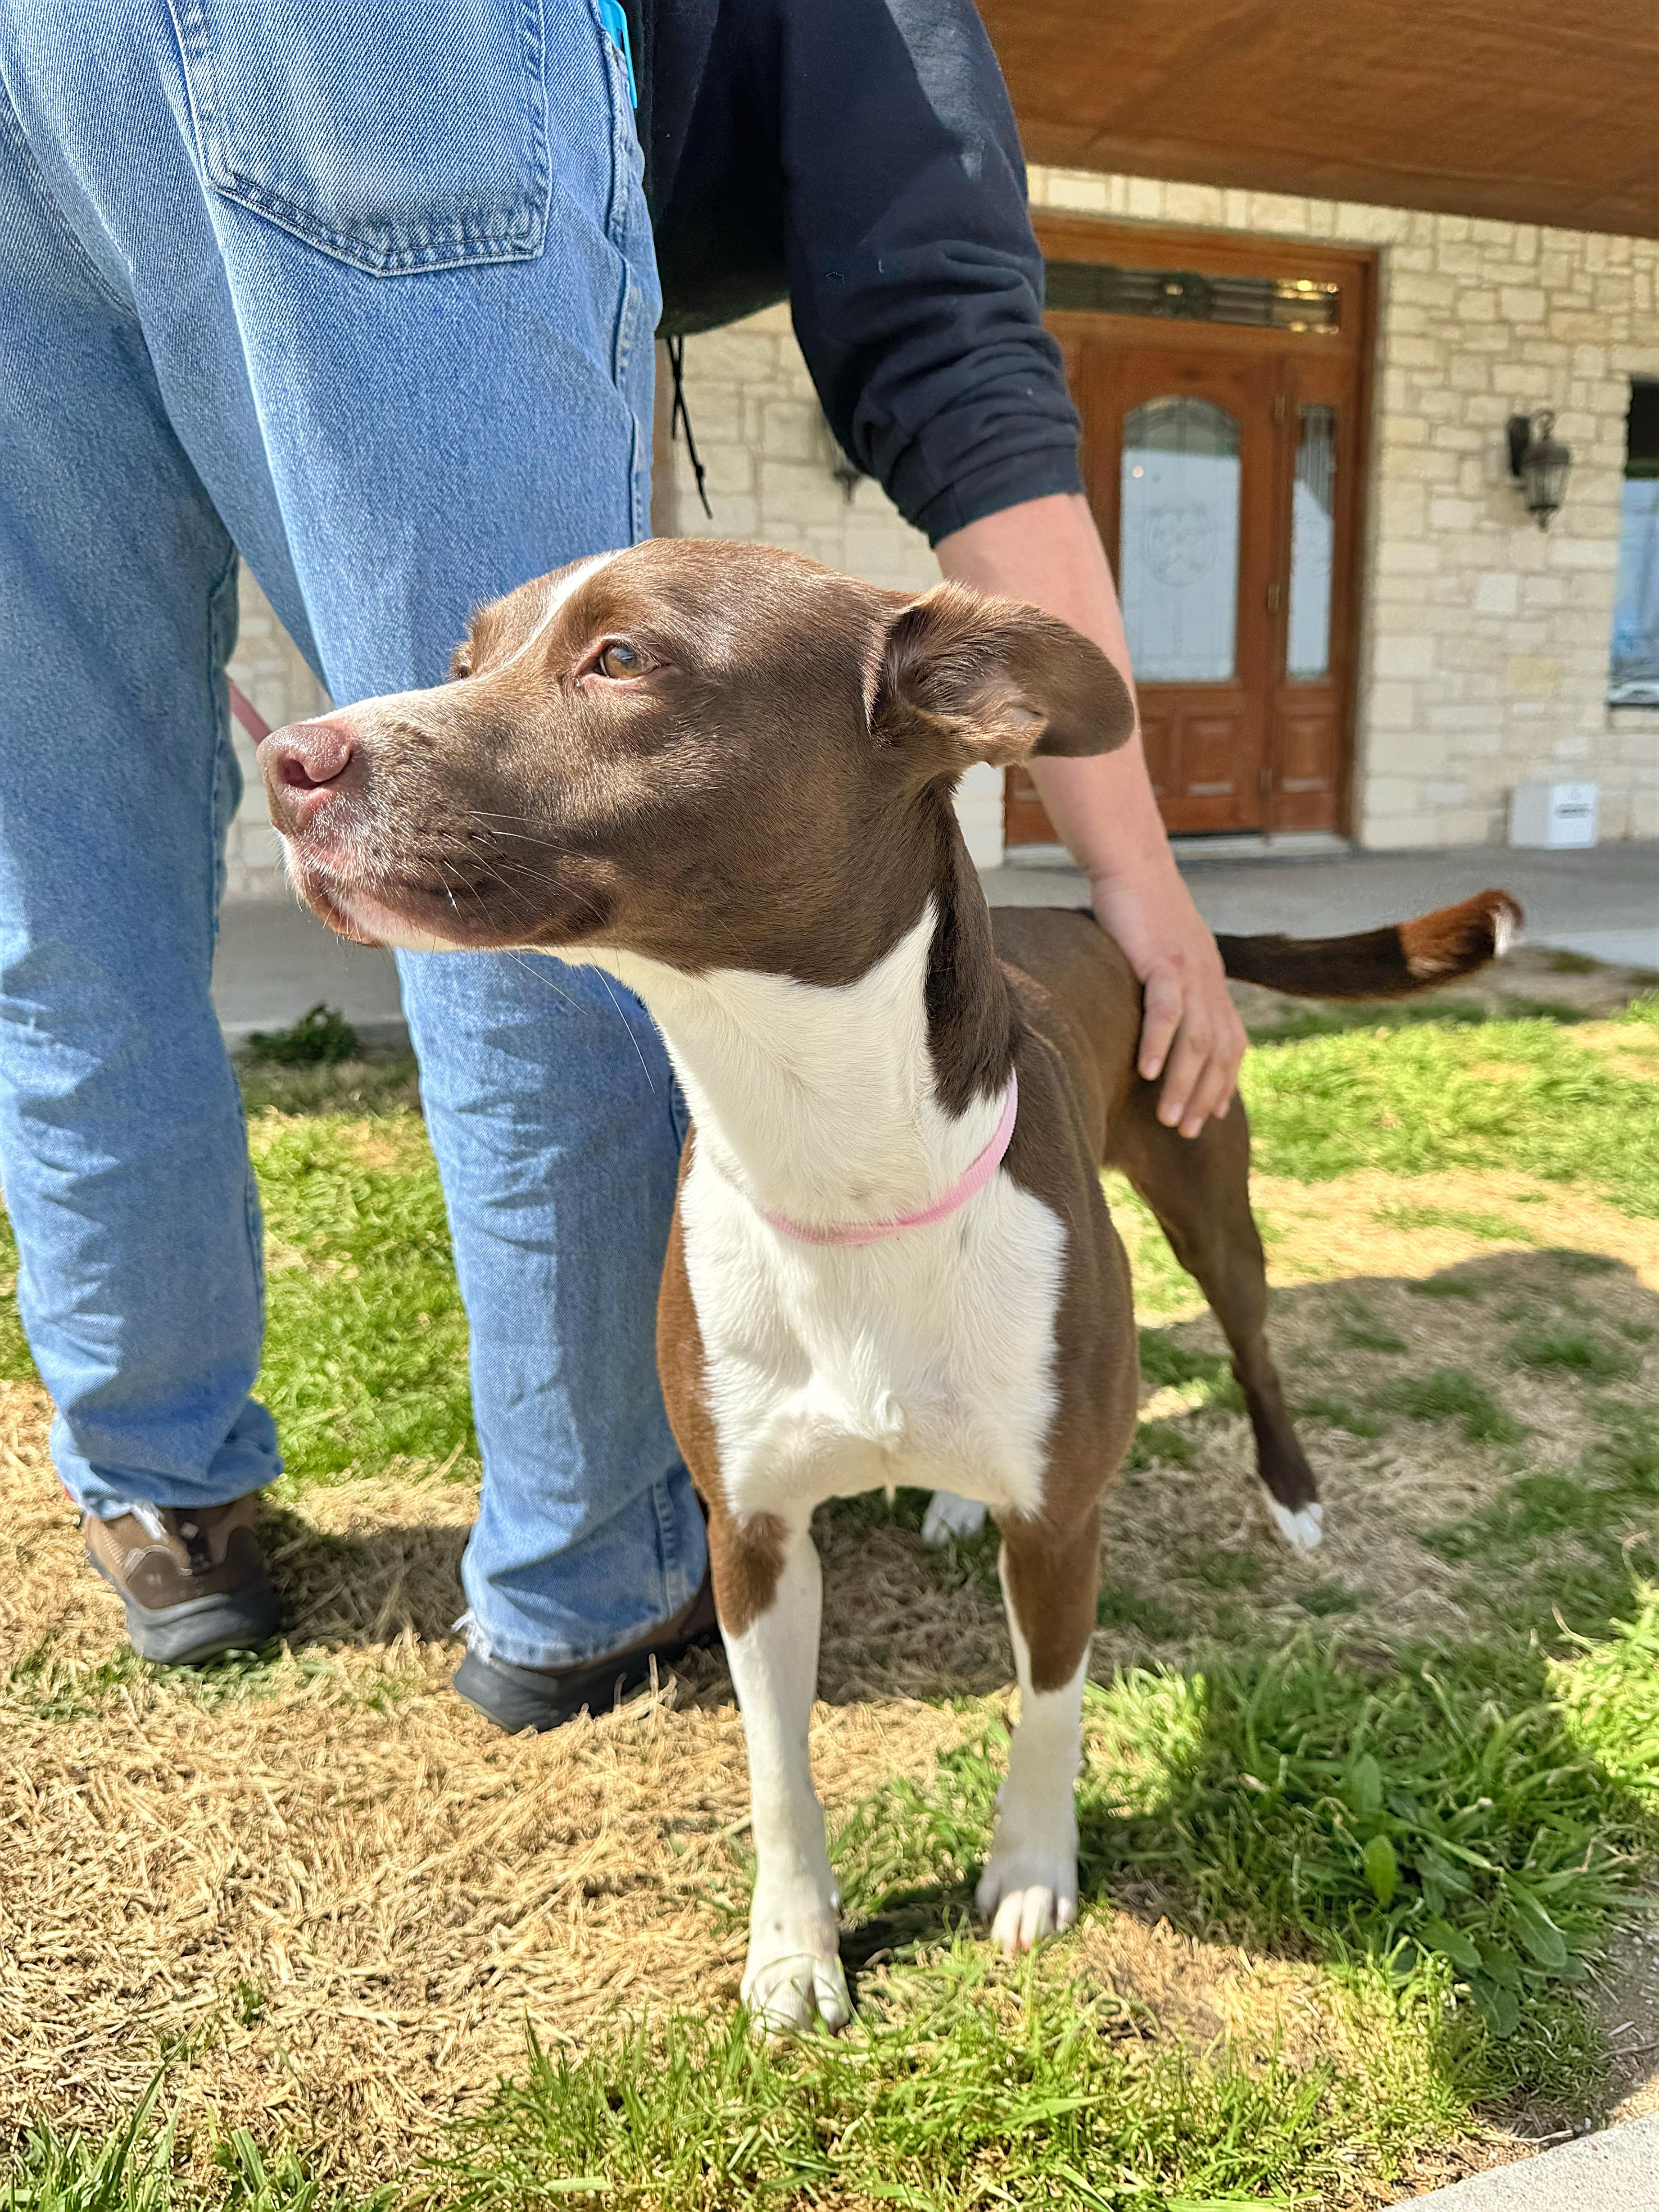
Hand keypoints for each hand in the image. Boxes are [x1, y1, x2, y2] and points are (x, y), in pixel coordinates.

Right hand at [1087, 865, 1245, 1137]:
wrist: (1132, 863)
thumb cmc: (1141, 911)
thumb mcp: (1167, 955)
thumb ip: (1173, 989)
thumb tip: (1164, 1025)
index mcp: (1212, 982)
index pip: (1231, 1043)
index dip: (1225, 1082)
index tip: (1211, 1116)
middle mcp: (1209, 981)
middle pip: (1218, 1052)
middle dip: (1205, 1097)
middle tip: (1187, 1132)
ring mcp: (1189, 971)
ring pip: (1197, 1041)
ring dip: (1183, 1084)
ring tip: (1169, 1119)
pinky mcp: (1162, 960)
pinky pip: (1166, 1010)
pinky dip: (1159, 1044)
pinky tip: (1146, 1072)